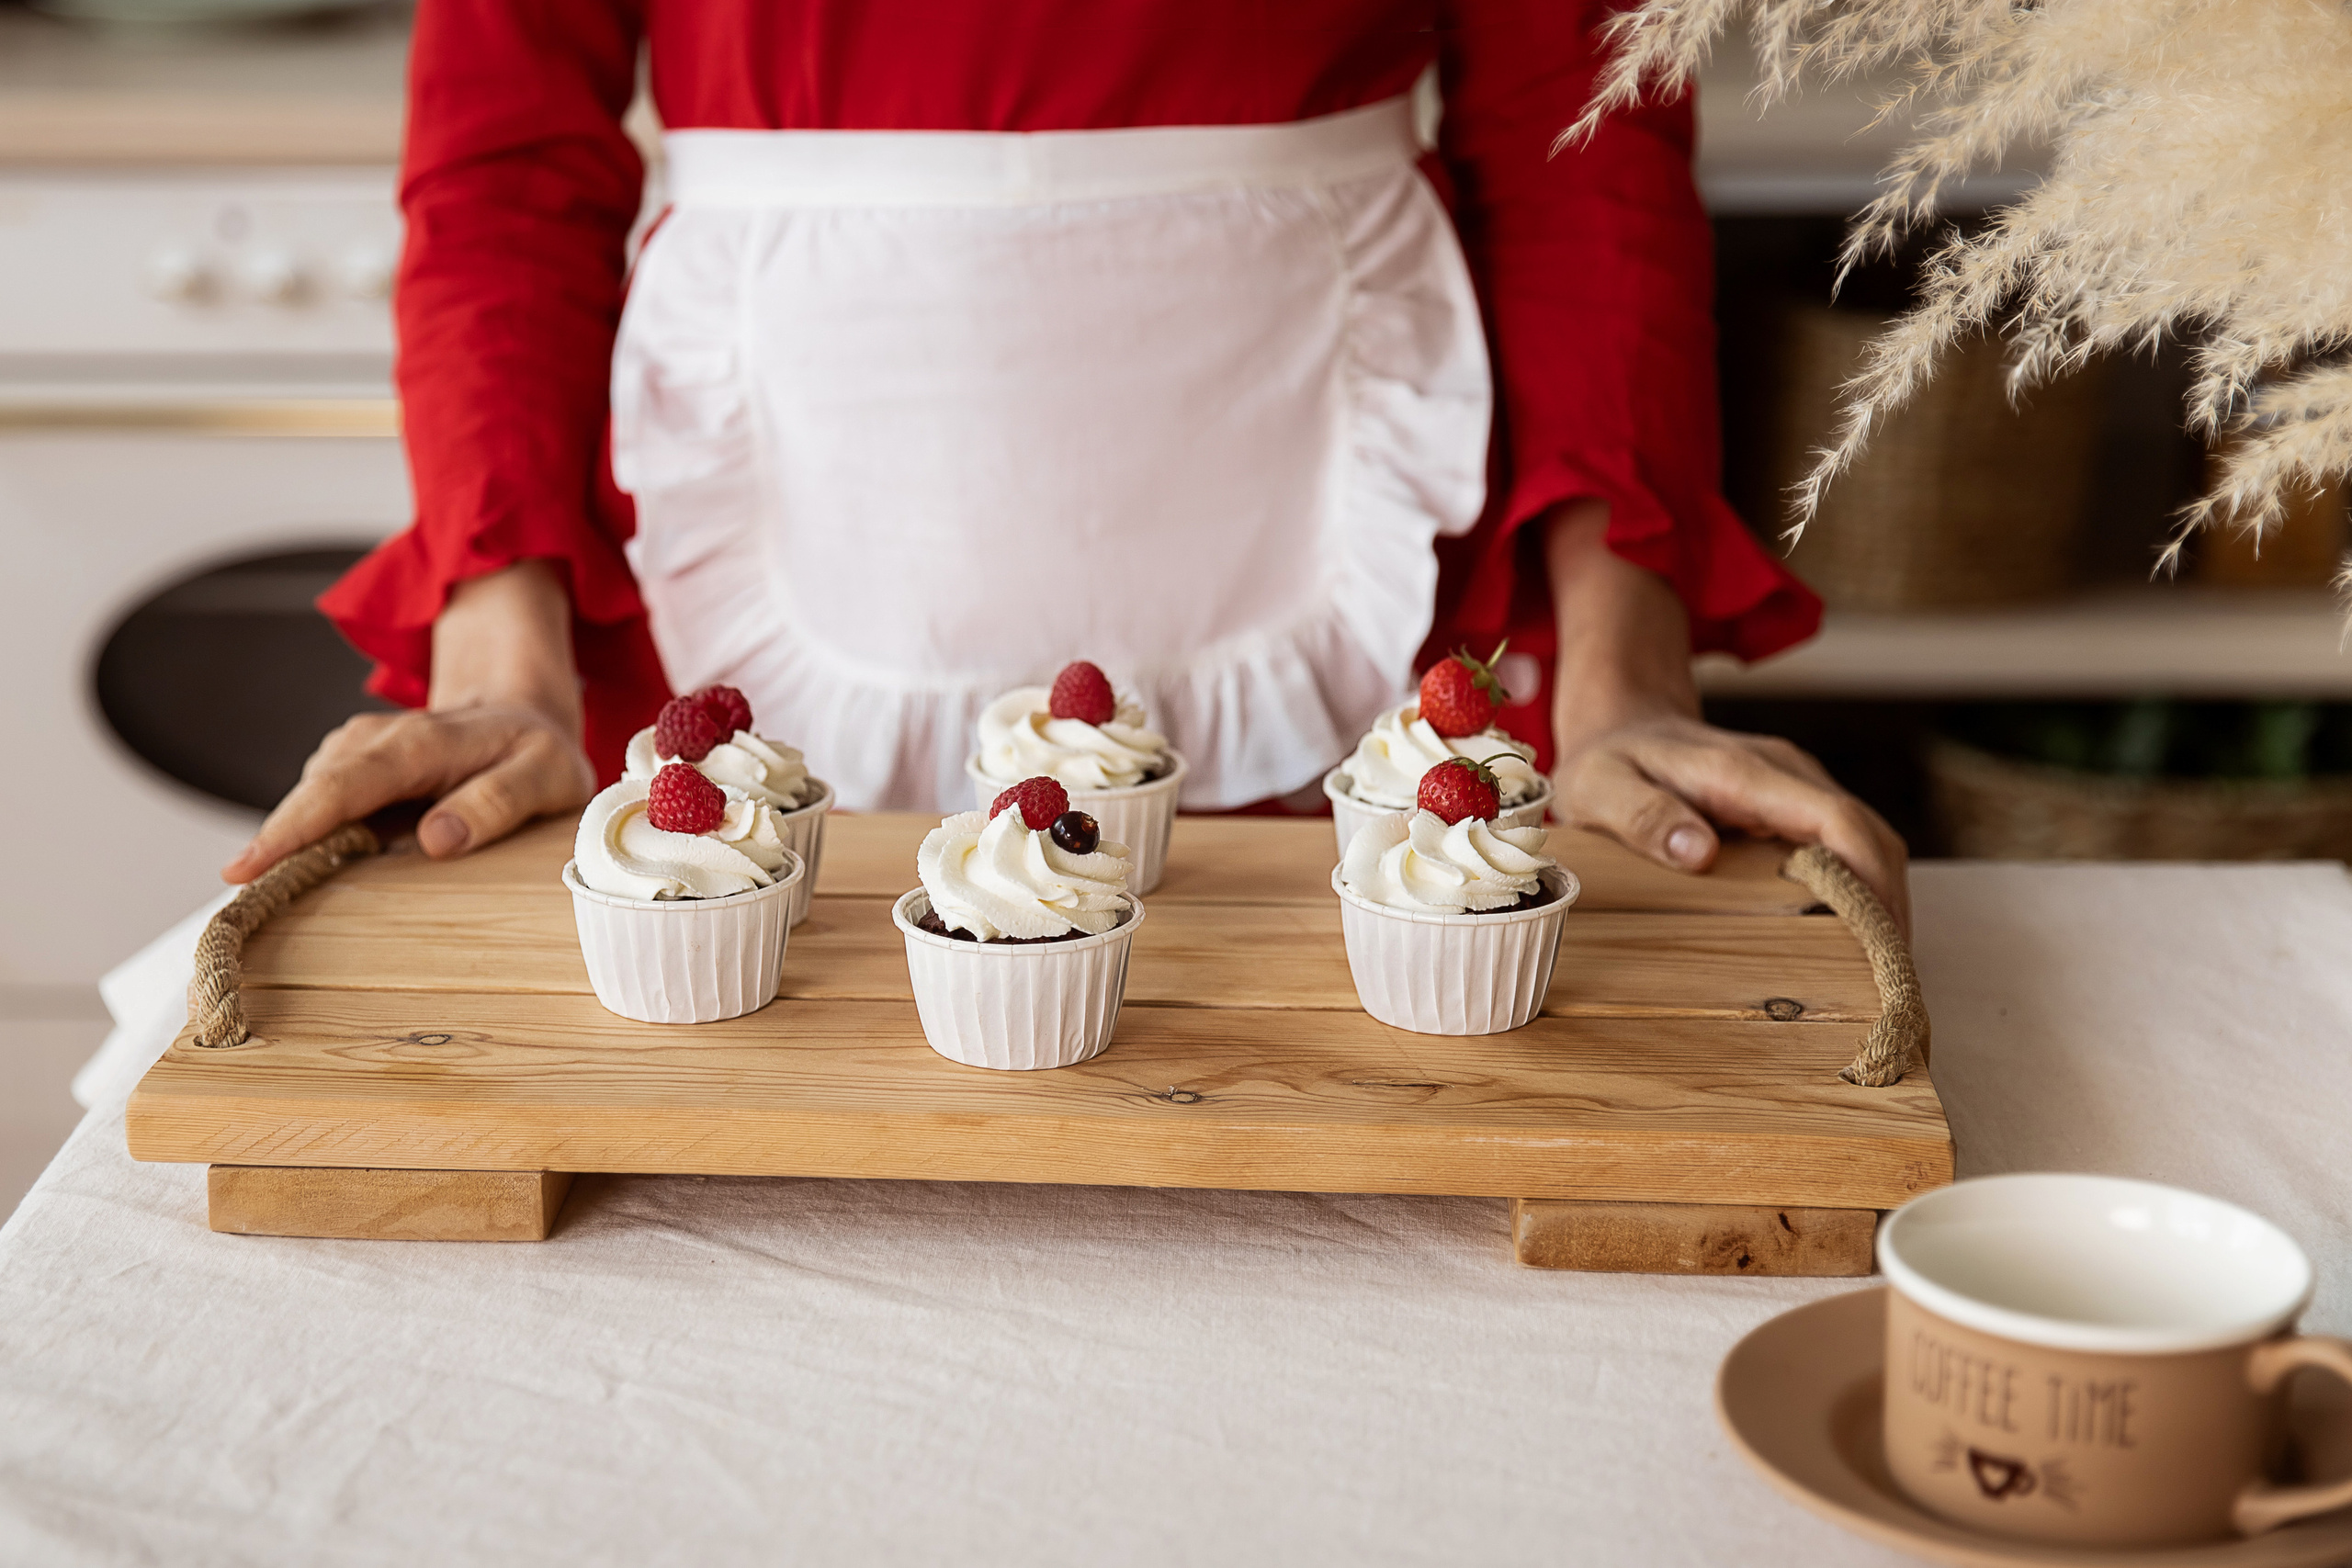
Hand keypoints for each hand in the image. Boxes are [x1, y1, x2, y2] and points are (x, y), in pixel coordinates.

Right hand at [222, 560, 592, 882]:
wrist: (523, 716)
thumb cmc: (536, 752)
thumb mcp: (547, 775)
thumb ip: (499, 801)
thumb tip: (437, 839)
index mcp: (421, 743)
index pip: (343, 786)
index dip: (292, 829)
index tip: (245, 868)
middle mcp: (377, 743)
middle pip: (311, 796)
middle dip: (271, 846)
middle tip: (240, 902)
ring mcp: (359, 757)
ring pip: (310, 803)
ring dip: (288, 848)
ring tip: (266, 897)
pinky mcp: (354, 776)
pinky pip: (321, 810)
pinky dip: (308, 841)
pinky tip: (303, 876)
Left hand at [1544, 500, 1909, 934]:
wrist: (1622, 725)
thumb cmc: (1609, 762)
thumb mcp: (1600, 788)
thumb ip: (1645, 816)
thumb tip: (1700, 853)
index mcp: (1745, 772)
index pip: (1834, 820)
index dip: (1870, 878)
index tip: (1883, 939)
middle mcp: (1787, 775)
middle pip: (1869, 836)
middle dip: (1889, 904)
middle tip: (1889, 979)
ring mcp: (1797, 789)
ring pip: (1868, 843)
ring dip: (1882, 901)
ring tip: (1879, 971)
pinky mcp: (1796, 808)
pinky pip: (1846, 849)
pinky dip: (1861, 891)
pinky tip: (1852, 939)